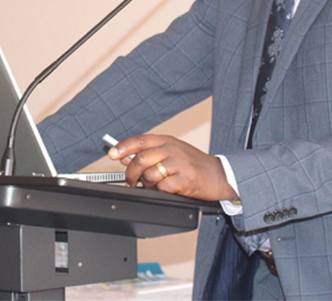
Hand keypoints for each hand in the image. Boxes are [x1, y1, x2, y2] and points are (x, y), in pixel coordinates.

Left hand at [107, 134, 237, 200]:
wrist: (219, 175)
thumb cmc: (194, 164)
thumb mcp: (173, 152)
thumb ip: (152, 153)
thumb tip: (126, 157)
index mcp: (167, 140)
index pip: (140, 140)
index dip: (123, 146)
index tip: (112, 154)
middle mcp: (172, 149)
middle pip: (141, 158)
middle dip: (131, 173)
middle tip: (131, 181)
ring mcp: (179, 163)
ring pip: (149, 174)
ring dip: (146, 185)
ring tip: (152, 187)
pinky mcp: (185, 179)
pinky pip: (163, 187)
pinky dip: (160, 191)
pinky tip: (166, 190)